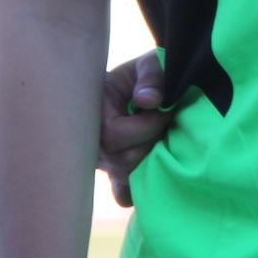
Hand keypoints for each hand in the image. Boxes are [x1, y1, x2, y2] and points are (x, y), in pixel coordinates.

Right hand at [98, 51, 170, 206]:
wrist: (158, 80)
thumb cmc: (153, 71)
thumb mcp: (153, 63)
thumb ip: (153, 77)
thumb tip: (149, 101)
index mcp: (92, 109)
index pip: (112, 135)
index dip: (145, 126)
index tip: (164, 111)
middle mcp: (90, 139)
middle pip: (119, 161)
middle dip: (150, 143)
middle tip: (166, 126)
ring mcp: (102, 159)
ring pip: (125, 177)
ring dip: (151, 160)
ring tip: (163, 139)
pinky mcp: (117, 172)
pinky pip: (123, 194)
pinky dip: (140, 187)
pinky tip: (155, 171)